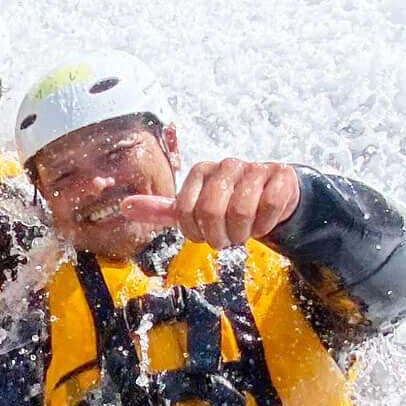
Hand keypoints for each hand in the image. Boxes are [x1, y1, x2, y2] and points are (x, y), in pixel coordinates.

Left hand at [115, 157, 300, 249]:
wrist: (272, 197)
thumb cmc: (227, 205)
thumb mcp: (193, 208)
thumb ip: (161, 210)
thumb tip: (124, 207)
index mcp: (201, 172)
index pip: (185, 209)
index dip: (193, 231)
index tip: (203, 236)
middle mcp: (226, 166)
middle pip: (211, 210)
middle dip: (217, 236)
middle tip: (225, 240)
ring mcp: (255, 169)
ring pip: (241, 210)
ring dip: (242, 233)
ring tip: (244, 233)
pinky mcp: (280, 176)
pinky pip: (269, 206)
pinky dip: (265, 224)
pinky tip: (264, 223)